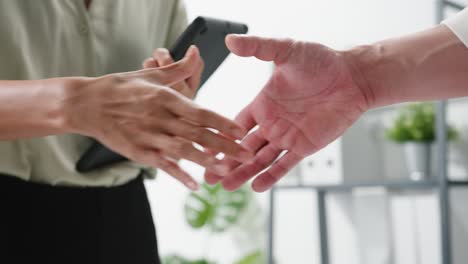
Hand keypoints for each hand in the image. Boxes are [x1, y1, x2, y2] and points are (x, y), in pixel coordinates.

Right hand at [64, 47, 251, 189]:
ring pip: (181, 149)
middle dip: (224, 145)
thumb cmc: (120, 87)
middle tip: (246, 154)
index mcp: (164, 98)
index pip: (200, 112)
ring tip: (225, 169)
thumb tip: (196, 52)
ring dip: (205, 160)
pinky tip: (193, 185)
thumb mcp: (149, 76)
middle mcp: (159, 117)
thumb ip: (177, 69)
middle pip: (197, 133)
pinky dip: (178, 174)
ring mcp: (148, 136)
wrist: (86, 104)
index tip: (241, 131)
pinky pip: (161, 164)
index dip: (222, 123)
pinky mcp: (137, 151)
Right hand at [205, 35, 369, 191]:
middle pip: (242, 147)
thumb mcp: (286, 50)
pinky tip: (256, 186)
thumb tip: (230, 40)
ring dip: (243, 172)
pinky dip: (271, 176)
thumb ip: (258, 48)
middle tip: (208, 176)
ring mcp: (287, 136)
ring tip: (225, 186)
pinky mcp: (304, 146)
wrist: (352, 77)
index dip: (219, 137)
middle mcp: (271, 123)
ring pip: (259, 160)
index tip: (203, 148)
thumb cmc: (321, 61)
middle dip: (225, 162)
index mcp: (262, 104)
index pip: (234, 125)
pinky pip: (284, 164)